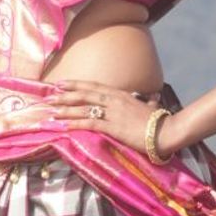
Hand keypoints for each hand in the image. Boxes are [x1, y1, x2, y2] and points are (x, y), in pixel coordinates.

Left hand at [41, 80, 168, 155]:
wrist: (166, 131)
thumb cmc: (158, 120)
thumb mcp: (148, 106)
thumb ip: (145, 101)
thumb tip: (151, 97)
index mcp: (120, 94)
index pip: (93, 86)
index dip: (76, 84)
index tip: (61, 83)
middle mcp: (114, 100)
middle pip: (85, 95)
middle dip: (65, 95)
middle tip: (49, 97)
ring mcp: (114, 113)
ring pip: (85, 109)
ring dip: (67, 110)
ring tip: (52, 112)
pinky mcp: (114, 127)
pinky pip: (91, 124)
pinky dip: (77, 124)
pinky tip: (65, 126)